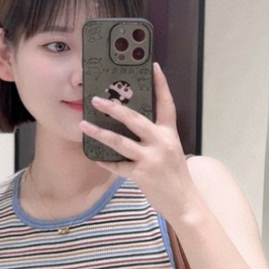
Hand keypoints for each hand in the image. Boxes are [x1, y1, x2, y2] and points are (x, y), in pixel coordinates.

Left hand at [80, 63, 201, 224]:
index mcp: (170, 134)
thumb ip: (155, 137)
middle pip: (134, 119)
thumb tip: (132, 125)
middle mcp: (161, 142)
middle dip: (113, 108)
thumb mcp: (171, 151)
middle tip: (96, 100)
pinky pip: (118, 166)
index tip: (153, 66)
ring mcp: (151, 158)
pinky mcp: (142, 174)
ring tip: (83, 125)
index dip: (160, 84)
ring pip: (119, 141)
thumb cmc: (175, 176)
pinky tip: (96, 158)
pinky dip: (106, 162)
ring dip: (99, 132)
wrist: (184, 202)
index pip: (166, 104)